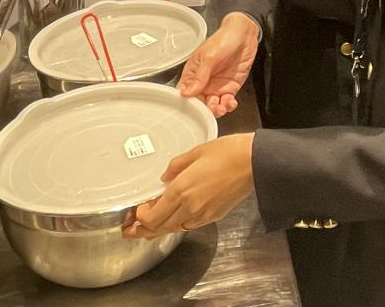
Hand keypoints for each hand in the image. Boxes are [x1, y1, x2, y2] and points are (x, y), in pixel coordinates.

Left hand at [123, 134, 255, 238]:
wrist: (254, 162)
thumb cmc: (227, 152)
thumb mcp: (196, 152)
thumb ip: (176, 166)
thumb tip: (165, 177)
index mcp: (181, 190)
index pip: (153, 215)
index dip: (141, 217)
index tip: (137, 210)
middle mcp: (189, 207)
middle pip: (160, 227)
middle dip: (142, 231)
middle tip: (130, 231)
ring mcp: (202, 214)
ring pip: (174, 229)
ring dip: (159, 230)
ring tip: (147, 230)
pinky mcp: (213, 216)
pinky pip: (189, 226)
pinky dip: (177, 226)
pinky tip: (174, 221)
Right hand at [177, 13, 259, 117]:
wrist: (244, 36)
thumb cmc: (224, 39)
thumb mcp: (209, 56)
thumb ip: (200, 75)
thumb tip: (187, 92)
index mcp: (194, 72)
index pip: (185, 91)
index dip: (187, 102)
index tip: (192, 108)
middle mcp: (204, 82)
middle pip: (199, 102)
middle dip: (203, 110)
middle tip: (209, 109)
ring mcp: (217, 86)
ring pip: (213, 105)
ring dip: (216, 110)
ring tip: (221, 108)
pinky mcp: (230, 87)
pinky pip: (227, 102)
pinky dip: (228, 106)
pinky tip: (230, 103)